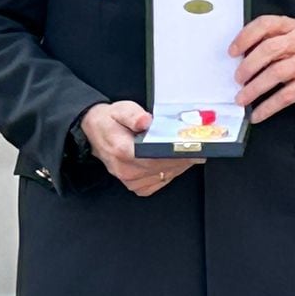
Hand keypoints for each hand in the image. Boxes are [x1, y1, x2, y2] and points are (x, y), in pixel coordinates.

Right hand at [80, 101, 197, 197]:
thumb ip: (133, 115)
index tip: (193, 148)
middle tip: (199, 147)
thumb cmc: (110, 121)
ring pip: (166, 175)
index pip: (157, 157)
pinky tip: (174, 162)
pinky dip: (170, 172)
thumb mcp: (120, 109)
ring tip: (189, 152)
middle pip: (165, 167)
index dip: (177, 154)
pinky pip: (160, 182)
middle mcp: (126, 169)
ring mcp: (130, 180)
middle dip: (184, 158)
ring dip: (180, 165)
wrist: (96, 132)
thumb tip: (145, 120)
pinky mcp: (135, 185)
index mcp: (123, 151)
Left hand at [231, 15, 294, 123]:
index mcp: (291, 26)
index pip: (265, 24)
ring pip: (276, 73)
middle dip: (248, 66)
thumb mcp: (287, 46)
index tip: (232, 52)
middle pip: (270, 49)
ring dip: (254, 88)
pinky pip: (286, 95)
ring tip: (242, 99)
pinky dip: (268, 107)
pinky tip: (257, 114)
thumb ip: (266, 45)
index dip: (245, 37)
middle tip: (237, 79)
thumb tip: (237, 60)